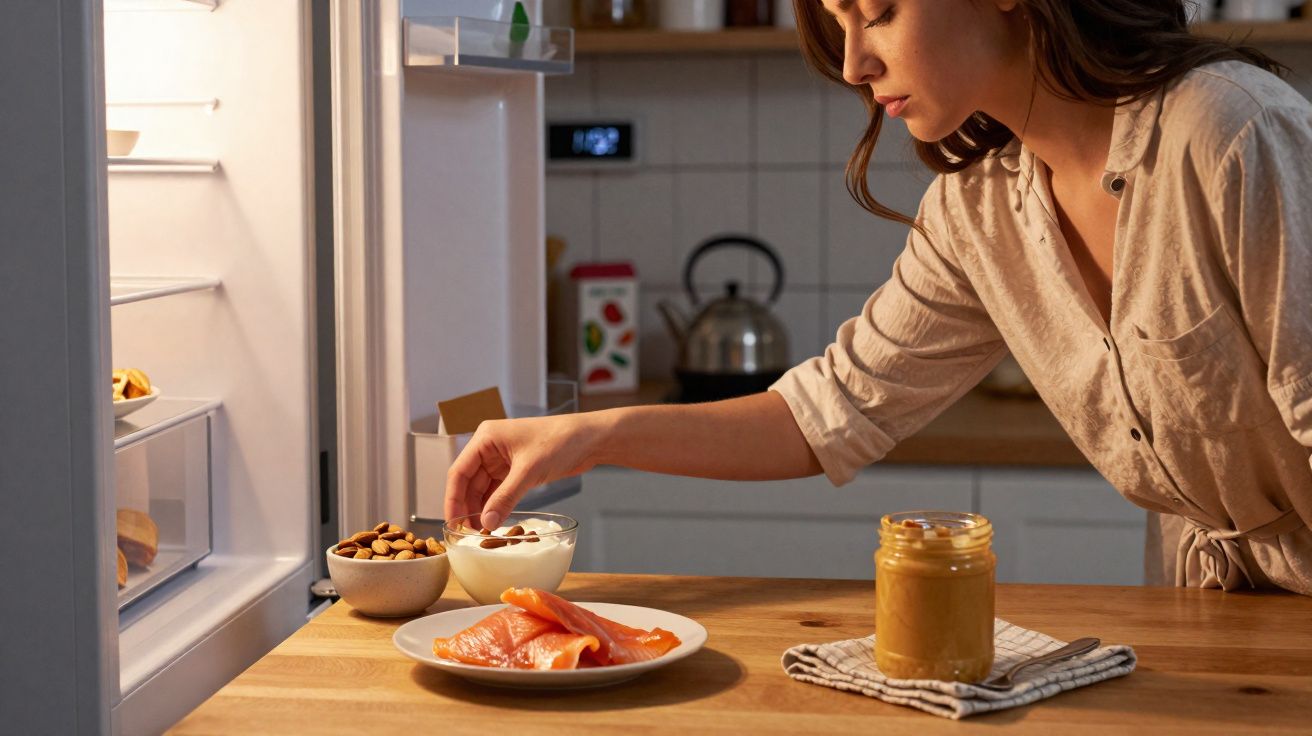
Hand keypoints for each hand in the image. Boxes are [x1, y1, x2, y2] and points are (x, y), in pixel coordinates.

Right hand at [444, 413, 603, 530]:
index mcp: (486, 438)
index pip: (459, 471)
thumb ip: (505, 497)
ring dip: (481, 509)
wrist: (589, 439)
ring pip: (482, 489)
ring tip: (480, 533)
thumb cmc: (560, 441)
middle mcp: (490, 447)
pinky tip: (494, 521)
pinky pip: (498, 490)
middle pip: (468, 482)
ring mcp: (502, 459)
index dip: (453, 499)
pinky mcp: (516, 469)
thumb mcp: (529, 471)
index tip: (452, 523)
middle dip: (467, 508)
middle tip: (467, 535)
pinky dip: (495, 506)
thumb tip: (486, 523)